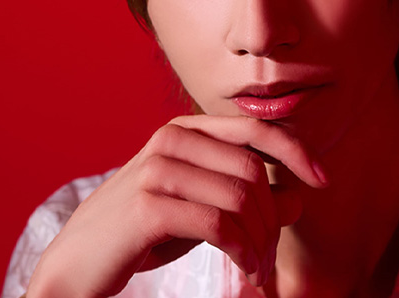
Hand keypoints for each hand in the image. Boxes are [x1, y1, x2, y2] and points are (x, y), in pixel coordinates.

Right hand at [26, 115, 327, 297]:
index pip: (254, 129)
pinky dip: (242, 251)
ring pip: (241, 198)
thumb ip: (243, 199)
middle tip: (269, 256)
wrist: (76, 265)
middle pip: (253, 169)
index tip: (323, 179)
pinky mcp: (149, 206)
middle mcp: (171, 139)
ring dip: (260, 242)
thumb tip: (297, 199)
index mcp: (184, 130)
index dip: (295, 150)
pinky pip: (219, 224)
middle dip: (272, 217)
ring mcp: (157, 169)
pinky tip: (245, 269)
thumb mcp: (199, 210)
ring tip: (257, 269)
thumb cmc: (141, 235)